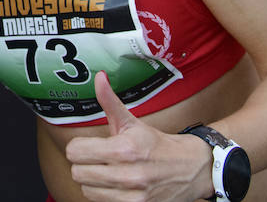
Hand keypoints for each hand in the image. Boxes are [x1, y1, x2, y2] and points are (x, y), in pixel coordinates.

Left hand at [65, 71, 211, 201]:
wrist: (192, 168)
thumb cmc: (157, 145)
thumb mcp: (132, 122)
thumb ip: (110, 101)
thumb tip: (99, 78)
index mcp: (124, 149)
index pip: (75, 152)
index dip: (78, 146)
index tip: (88, 145)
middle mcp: (127, 174)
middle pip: (77, 172)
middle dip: (84, 163)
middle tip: (97, 158)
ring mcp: (132, 195)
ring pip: (86, 190)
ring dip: (93, 181)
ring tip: (106, 171)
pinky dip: (104, 194)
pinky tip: (114, 185)